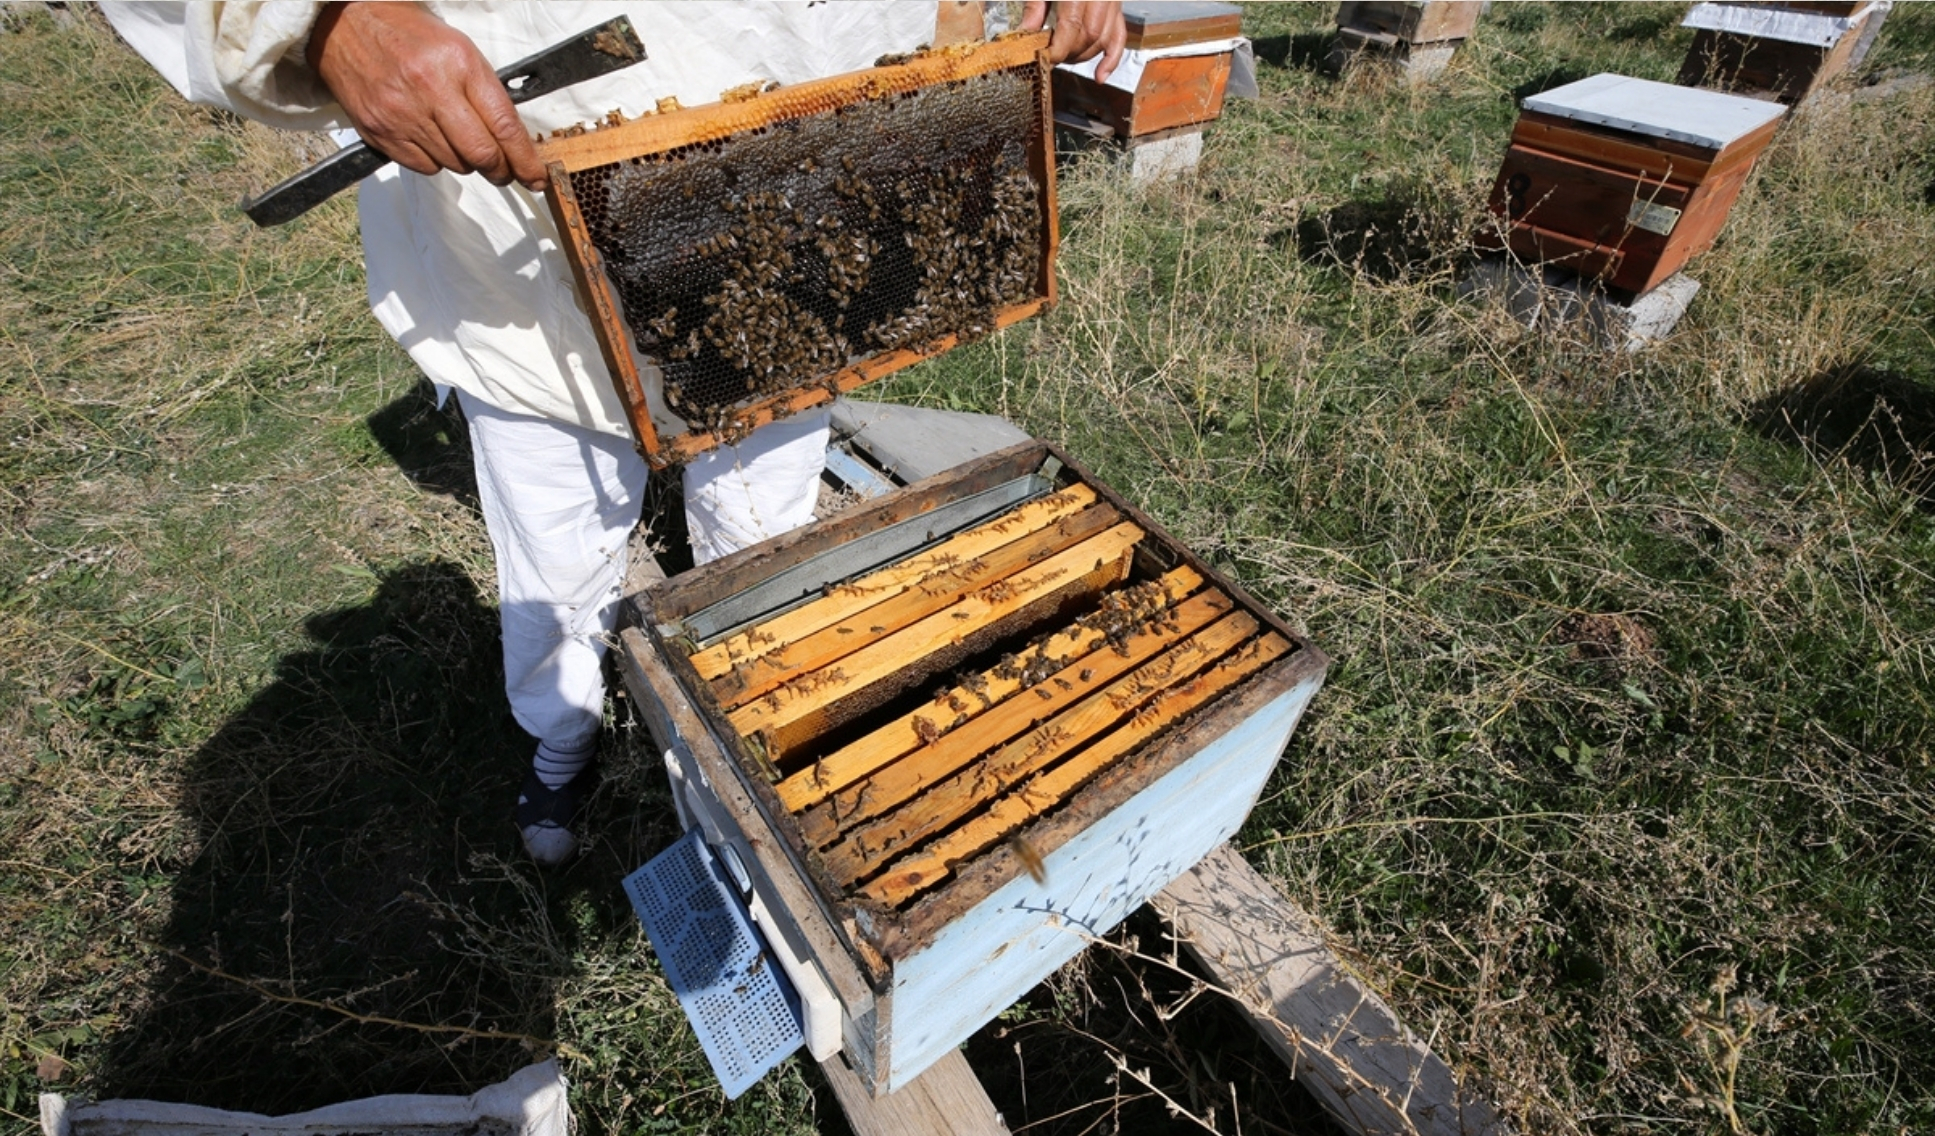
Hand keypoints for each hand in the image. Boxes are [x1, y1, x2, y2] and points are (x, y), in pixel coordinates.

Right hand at [307, 2, 546, 190]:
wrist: (343, 26)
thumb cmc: (407, 34)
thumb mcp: (457, 47)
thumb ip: (485, 90)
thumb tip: (513, 137)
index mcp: (458, 63)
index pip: (504, 125)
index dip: (525, 159)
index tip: (536, 176)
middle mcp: (431, 89)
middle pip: (481, 154)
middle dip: (501, 170)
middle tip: (504, 171)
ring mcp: (402, 114)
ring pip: (454, 164)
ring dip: (466, 162)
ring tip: (457, 139)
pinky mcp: (380, 131)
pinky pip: (424, 166)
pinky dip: (436, 161)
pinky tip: (430, 138)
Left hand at [1020, 2, 1127, 83]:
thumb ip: (1035, 4)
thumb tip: (1027, 33)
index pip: (1073, 24)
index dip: (1059, 46)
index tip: (1044, 57)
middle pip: (1090, 34)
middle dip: (1070, 52)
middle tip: (1050, 57)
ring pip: (1104, 37)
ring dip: (1084, 55)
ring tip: (1066, 58)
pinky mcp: (1117, 4)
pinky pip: (1120, 34)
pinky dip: (1112, 57)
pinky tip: (1100, 75)